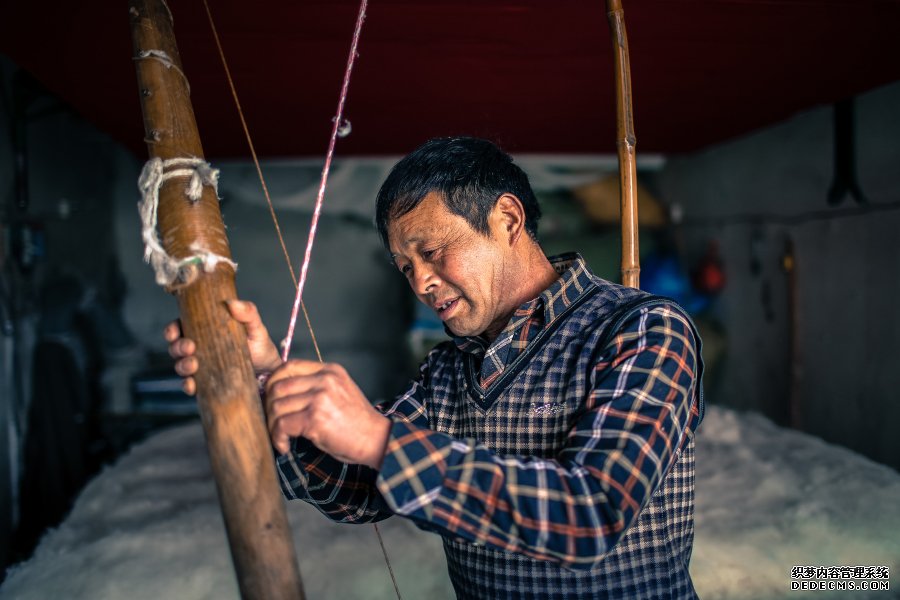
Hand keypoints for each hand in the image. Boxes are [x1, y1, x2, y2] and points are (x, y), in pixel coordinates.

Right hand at [164, 299, 281, 394]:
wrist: (269, 370)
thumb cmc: (259, 345)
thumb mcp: (255, 326)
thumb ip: (248, 312)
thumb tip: (232, 303)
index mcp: (204, 330)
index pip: (180, 327)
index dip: (172, 330)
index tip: (175, 332)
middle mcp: (199, 348)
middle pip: (176, 347)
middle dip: (178, 347)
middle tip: (190, 347)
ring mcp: (201, 367)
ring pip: (180, 366)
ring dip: (182, 365)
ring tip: (193, 365)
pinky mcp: (206, 383)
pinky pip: (190, 385)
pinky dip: (188, 386)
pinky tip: (193, 385)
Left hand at [265, 359, 390, 468]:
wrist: (376, 439)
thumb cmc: (357, 421)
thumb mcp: (339, 391)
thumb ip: (316, 385)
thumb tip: (281, 391)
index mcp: (329, 370)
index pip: (289, 366)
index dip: (273, 382)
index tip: (271, 399)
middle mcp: (324, 380)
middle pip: (278, 386)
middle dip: (268, 406)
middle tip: (273, 421)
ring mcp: (319, 398)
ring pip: (277, 406)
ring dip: (272, 425)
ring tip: (280, 437)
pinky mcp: (315, 418)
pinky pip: (282, 425)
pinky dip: (278, 438)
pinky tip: (284, 446)